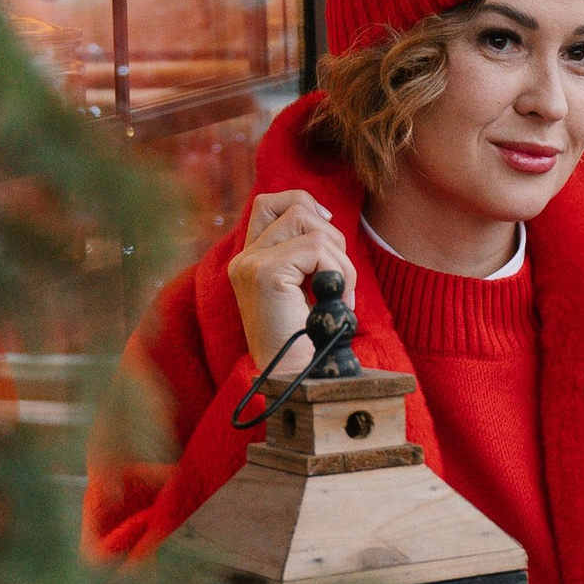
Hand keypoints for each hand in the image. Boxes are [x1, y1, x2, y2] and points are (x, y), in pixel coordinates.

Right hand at [229, 188, 354, 379]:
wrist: (297, 380)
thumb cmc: (308, 341)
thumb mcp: (303, 288)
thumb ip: (303, 252)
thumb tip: (324, 214)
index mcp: (248, 261)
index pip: (269, 203)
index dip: (302, 203)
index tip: (327, 224)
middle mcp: (243, 260)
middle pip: (295, 208)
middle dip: (332, 237)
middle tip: (339, 278)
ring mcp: (251, 265)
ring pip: (312, 227)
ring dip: (340, 261)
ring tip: (339, 296)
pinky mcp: (265, 274)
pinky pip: (318, 249)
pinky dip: (340, 274)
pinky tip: (336, 302)